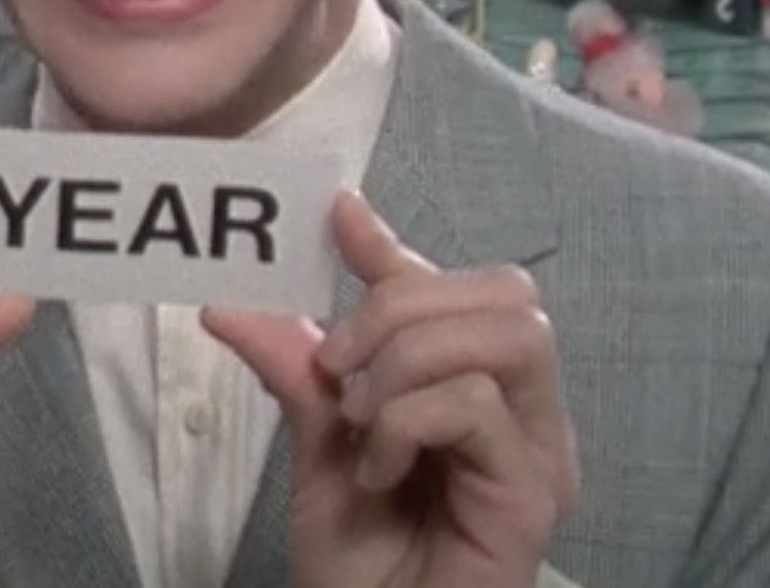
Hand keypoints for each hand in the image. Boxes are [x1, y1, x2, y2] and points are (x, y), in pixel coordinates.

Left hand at [203, 191, 577, 587]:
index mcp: (485, 388)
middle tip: (336, 365)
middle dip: (402, 305)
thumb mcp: (317, 445)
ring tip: (359, 418)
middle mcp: (528, 414)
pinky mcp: (534, 493)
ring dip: (408, 361)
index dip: (401, 247)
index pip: (466, 287)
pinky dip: (407, 421)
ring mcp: (540, 452)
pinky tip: (378, 469)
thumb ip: (296, 369)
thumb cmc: (360, 562)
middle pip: (505, 292)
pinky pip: (478, 405)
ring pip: (505, 334)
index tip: (336, 215)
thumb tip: (228, 301)